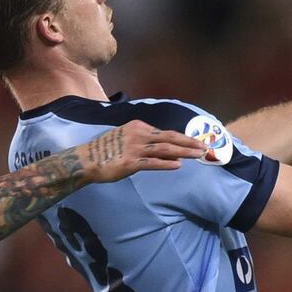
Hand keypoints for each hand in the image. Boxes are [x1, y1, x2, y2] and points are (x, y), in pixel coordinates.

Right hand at [75, 120, 206, 182]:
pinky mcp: (130, 162)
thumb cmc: (106, 150)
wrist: (86, 159)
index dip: (182, 138)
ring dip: (184, 152)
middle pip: (169, 138)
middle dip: (189, 142)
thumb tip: (162, 147)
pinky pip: (152, 163)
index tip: (195, 142)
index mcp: (138, 126)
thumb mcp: (125, 137)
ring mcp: (134, 148)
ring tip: (198, 155)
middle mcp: (138, 134)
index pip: (165, 132)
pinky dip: (166, 164)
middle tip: (204, 147)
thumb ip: (142, 139)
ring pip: (165, 149)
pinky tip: (178, 165)